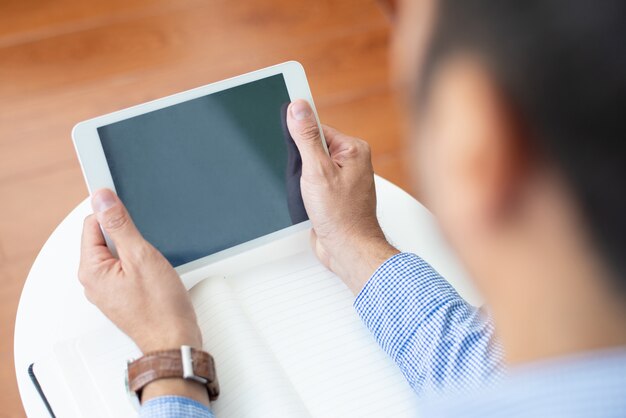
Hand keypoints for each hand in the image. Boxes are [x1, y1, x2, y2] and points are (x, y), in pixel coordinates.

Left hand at [79, 189, 208, 404]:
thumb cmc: (160, 307)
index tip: (132, 215)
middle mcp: (94, 281)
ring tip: (153, 264)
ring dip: (136, 250)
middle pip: (105, 237)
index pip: (92, 223)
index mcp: (91, 269)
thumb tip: (102, 199)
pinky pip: (127, 269)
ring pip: (118, 253)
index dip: (114, 214)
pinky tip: (155, 273)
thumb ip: (119, 225)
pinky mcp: (123, 295)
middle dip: (128, 235)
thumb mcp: (141, 256)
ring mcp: (108, 290)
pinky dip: (141, 265)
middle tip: (146, 248)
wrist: (173, 340)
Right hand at [286, 100, 398, 292]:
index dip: (300, 139)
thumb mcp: (317, 171)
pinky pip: (313, 183)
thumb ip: (306, 138)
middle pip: (312, 147)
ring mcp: (344, 179)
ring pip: (310, 167)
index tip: (290, 146)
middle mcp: (351, 162)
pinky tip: (307, 201)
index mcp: (353, 149)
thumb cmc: (341, 216)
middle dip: (300, 163)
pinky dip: (304, 190)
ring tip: (308, 194)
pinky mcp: (335, 194)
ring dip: (301, 179)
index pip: (318, 128)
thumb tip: (299, 108)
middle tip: (304, 179)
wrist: (348, 249)